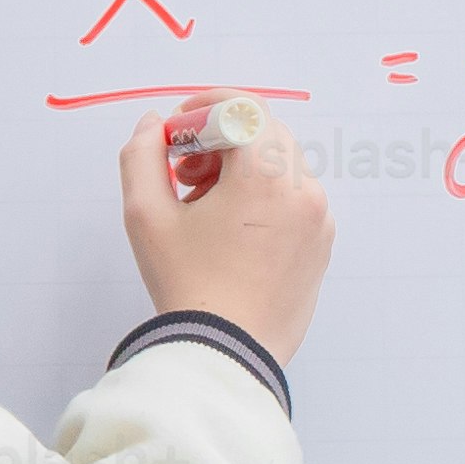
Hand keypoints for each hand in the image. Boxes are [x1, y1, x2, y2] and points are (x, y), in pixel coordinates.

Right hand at [118, 96, 330, 363]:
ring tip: (201, 210)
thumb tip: (154, 125)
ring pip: (280, 168)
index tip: (176, 132)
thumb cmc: (186, 285)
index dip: (204, 108)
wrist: (226, 355)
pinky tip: (229, 234)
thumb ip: (142, 155)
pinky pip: (294, 202)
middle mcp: (303, 191)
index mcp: (266, 176)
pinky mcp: (322, 247)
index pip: (244, 108)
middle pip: (264, 135)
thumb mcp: (145, 214)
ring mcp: (319, 221)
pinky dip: (263, 200)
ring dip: (240, 172)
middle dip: (220, 142)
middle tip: (183, 175)